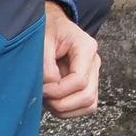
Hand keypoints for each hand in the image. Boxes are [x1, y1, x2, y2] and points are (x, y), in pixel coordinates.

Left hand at [42, 0, 99, 118]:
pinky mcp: (88, 84)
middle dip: (62, 103)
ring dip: (66, 109)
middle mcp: (94, 62)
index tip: (42, 88)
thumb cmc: (47, 30)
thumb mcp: (42, 41)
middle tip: (44, 97)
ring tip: (48, 101)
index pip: (79, 80)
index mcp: (86, 47)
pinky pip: (86, 106)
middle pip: (87, 96)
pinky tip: (54, 102)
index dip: (58, 90)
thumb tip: (49, 87)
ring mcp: (93, 74)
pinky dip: (70, 111)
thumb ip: (46, 66)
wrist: (52, 25)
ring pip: (89, 104)